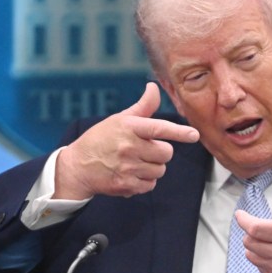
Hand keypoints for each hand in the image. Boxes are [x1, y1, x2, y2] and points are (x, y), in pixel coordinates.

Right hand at [54, 82, 199, 198]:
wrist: (77, 167)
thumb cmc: (101, 139)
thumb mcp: (119, 119)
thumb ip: (142, 107)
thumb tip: (153, 87)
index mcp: (129, 127)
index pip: (159, 128)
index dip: (179, 132)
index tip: (194, 135)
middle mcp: (129, 147)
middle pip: (166, 153)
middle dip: (160, 152)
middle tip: (145, 150)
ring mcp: (127, 168)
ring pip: (160, 170)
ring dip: (152, 167)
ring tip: (135, 162)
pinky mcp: (126, 185)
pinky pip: (150, 184)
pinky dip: (145, 181)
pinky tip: (131, 174)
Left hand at [235, 178, 271, 272]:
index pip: (256, 229)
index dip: (244, 220)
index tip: (241, 215)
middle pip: (250, 242)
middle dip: (250, 231)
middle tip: (260, 226)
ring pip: (251, 255)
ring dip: (254, 245)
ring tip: (268, 239)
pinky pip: (258, 266)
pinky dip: (260, 257)